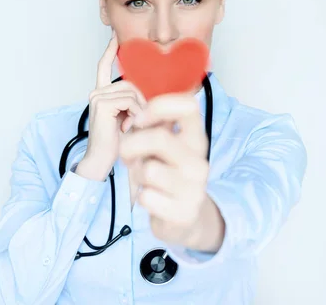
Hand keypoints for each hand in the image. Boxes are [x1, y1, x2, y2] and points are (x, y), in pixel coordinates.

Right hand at [76, 31, 146, 181]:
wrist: (101, 162)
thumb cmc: (116, 145)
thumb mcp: (130, 120)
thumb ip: (138, 104)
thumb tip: (160, 93)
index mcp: (102, 94)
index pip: (104, 67)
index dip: (110, 51)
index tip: (115, 37)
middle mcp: (97, 93)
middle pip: (130, 83)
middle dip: (142, 102)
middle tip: (139, 121)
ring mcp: (97, 97)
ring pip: (132, 92)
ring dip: (140, 110)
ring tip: (132, 127)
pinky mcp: (102, 103)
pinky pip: (130, 100)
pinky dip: (136, 113)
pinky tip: (128, 127)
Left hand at [119, 94, 224, 251]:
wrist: (186, 218)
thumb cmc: (169, 175)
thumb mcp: (168, 148)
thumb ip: (157, 127)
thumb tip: (138, 107)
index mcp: (196, 140)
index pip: (188, 106)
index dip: (159, 106)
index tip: (140, 117)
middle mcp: (199, 161)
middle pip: (160, 138)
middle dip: (132, 144)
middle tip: (126, 153)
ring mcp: (194, 188)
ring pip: (149, 170)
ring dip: (136, 174)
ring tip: (142, 178)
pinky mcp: (183, 213)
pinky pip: (146, 197)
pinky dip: (142, 198)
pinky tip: (152, 199)